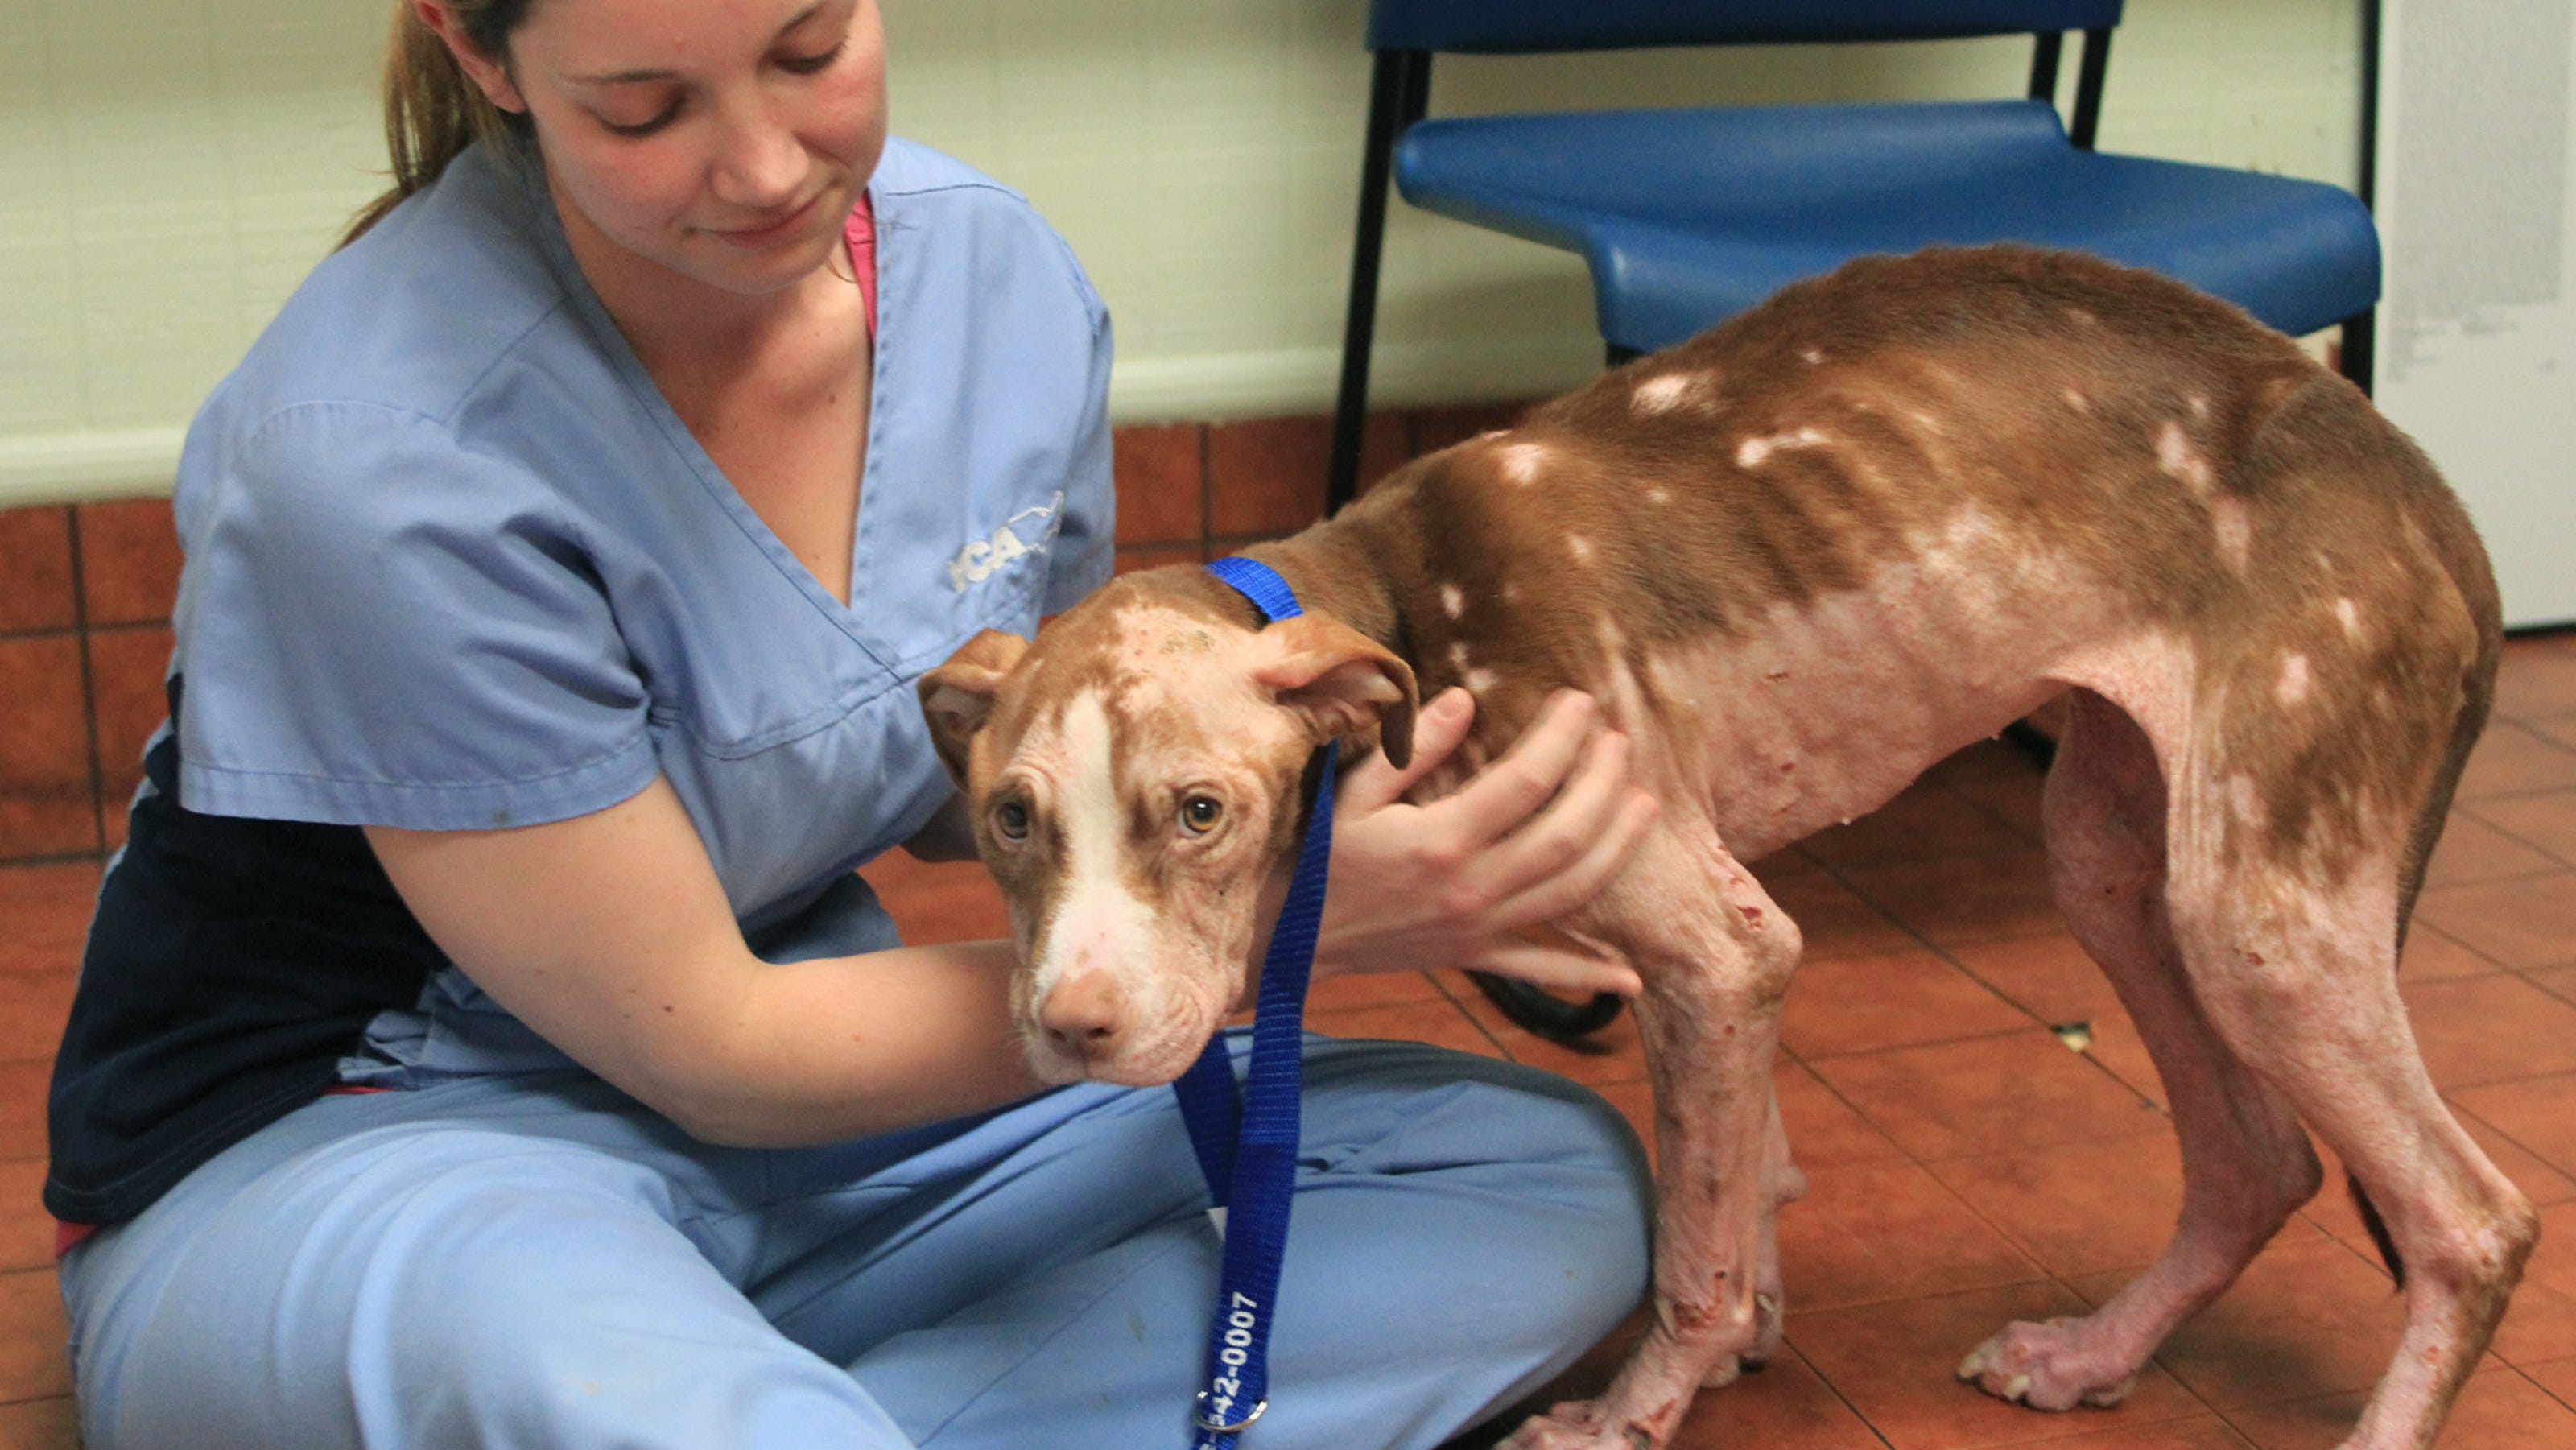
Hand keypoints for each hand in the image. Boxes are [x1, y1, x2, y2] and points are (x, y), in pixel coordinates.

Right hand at [1311, 688, 1656, 994]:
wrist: (1285, 938)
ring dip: (1616, 850)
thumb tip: (1465, 701)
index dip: (1562, 737)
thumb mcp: (1351, 792)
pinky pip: (1537, 970)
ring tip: (1643, 807)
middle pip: (1565, 836)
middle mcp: (1471, 888)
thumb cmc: (1314, 857)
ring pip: (1570, 893)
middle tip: (1619, 742)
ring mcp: (1478, 927)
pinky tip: (1630, 981)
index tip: (1581, 702)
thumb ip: (1411, 748)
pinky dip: (1584, 976)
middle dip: (1603, 784)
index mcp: (1441, 839)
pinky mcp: (1472, 955)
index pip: (1525, 781)